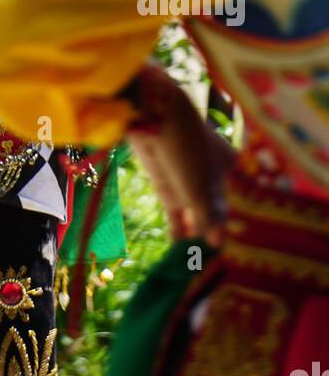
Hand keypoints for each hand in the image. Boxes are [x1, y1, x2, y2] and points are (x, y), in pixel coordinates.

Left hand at [127, 63, 235, 247]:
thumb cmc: (184, 146)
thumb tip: (217, 244)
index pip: (226, 204)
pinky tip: (177, 246)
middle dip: (205, 232)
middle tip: (202, 264)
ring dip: (190, 232)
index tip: (216, 252)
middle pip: (208, 208)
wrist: (149, 112)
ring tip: (189, 262)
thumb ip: (208, 217)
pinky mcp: (163, 178)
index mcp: (226, 164)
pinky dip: (176, 225)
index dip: (221, 227)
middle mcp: (207, 170)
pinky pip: (173, 208)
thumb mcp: (199, 187)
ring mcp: (183, 174)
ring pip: (190, 210)